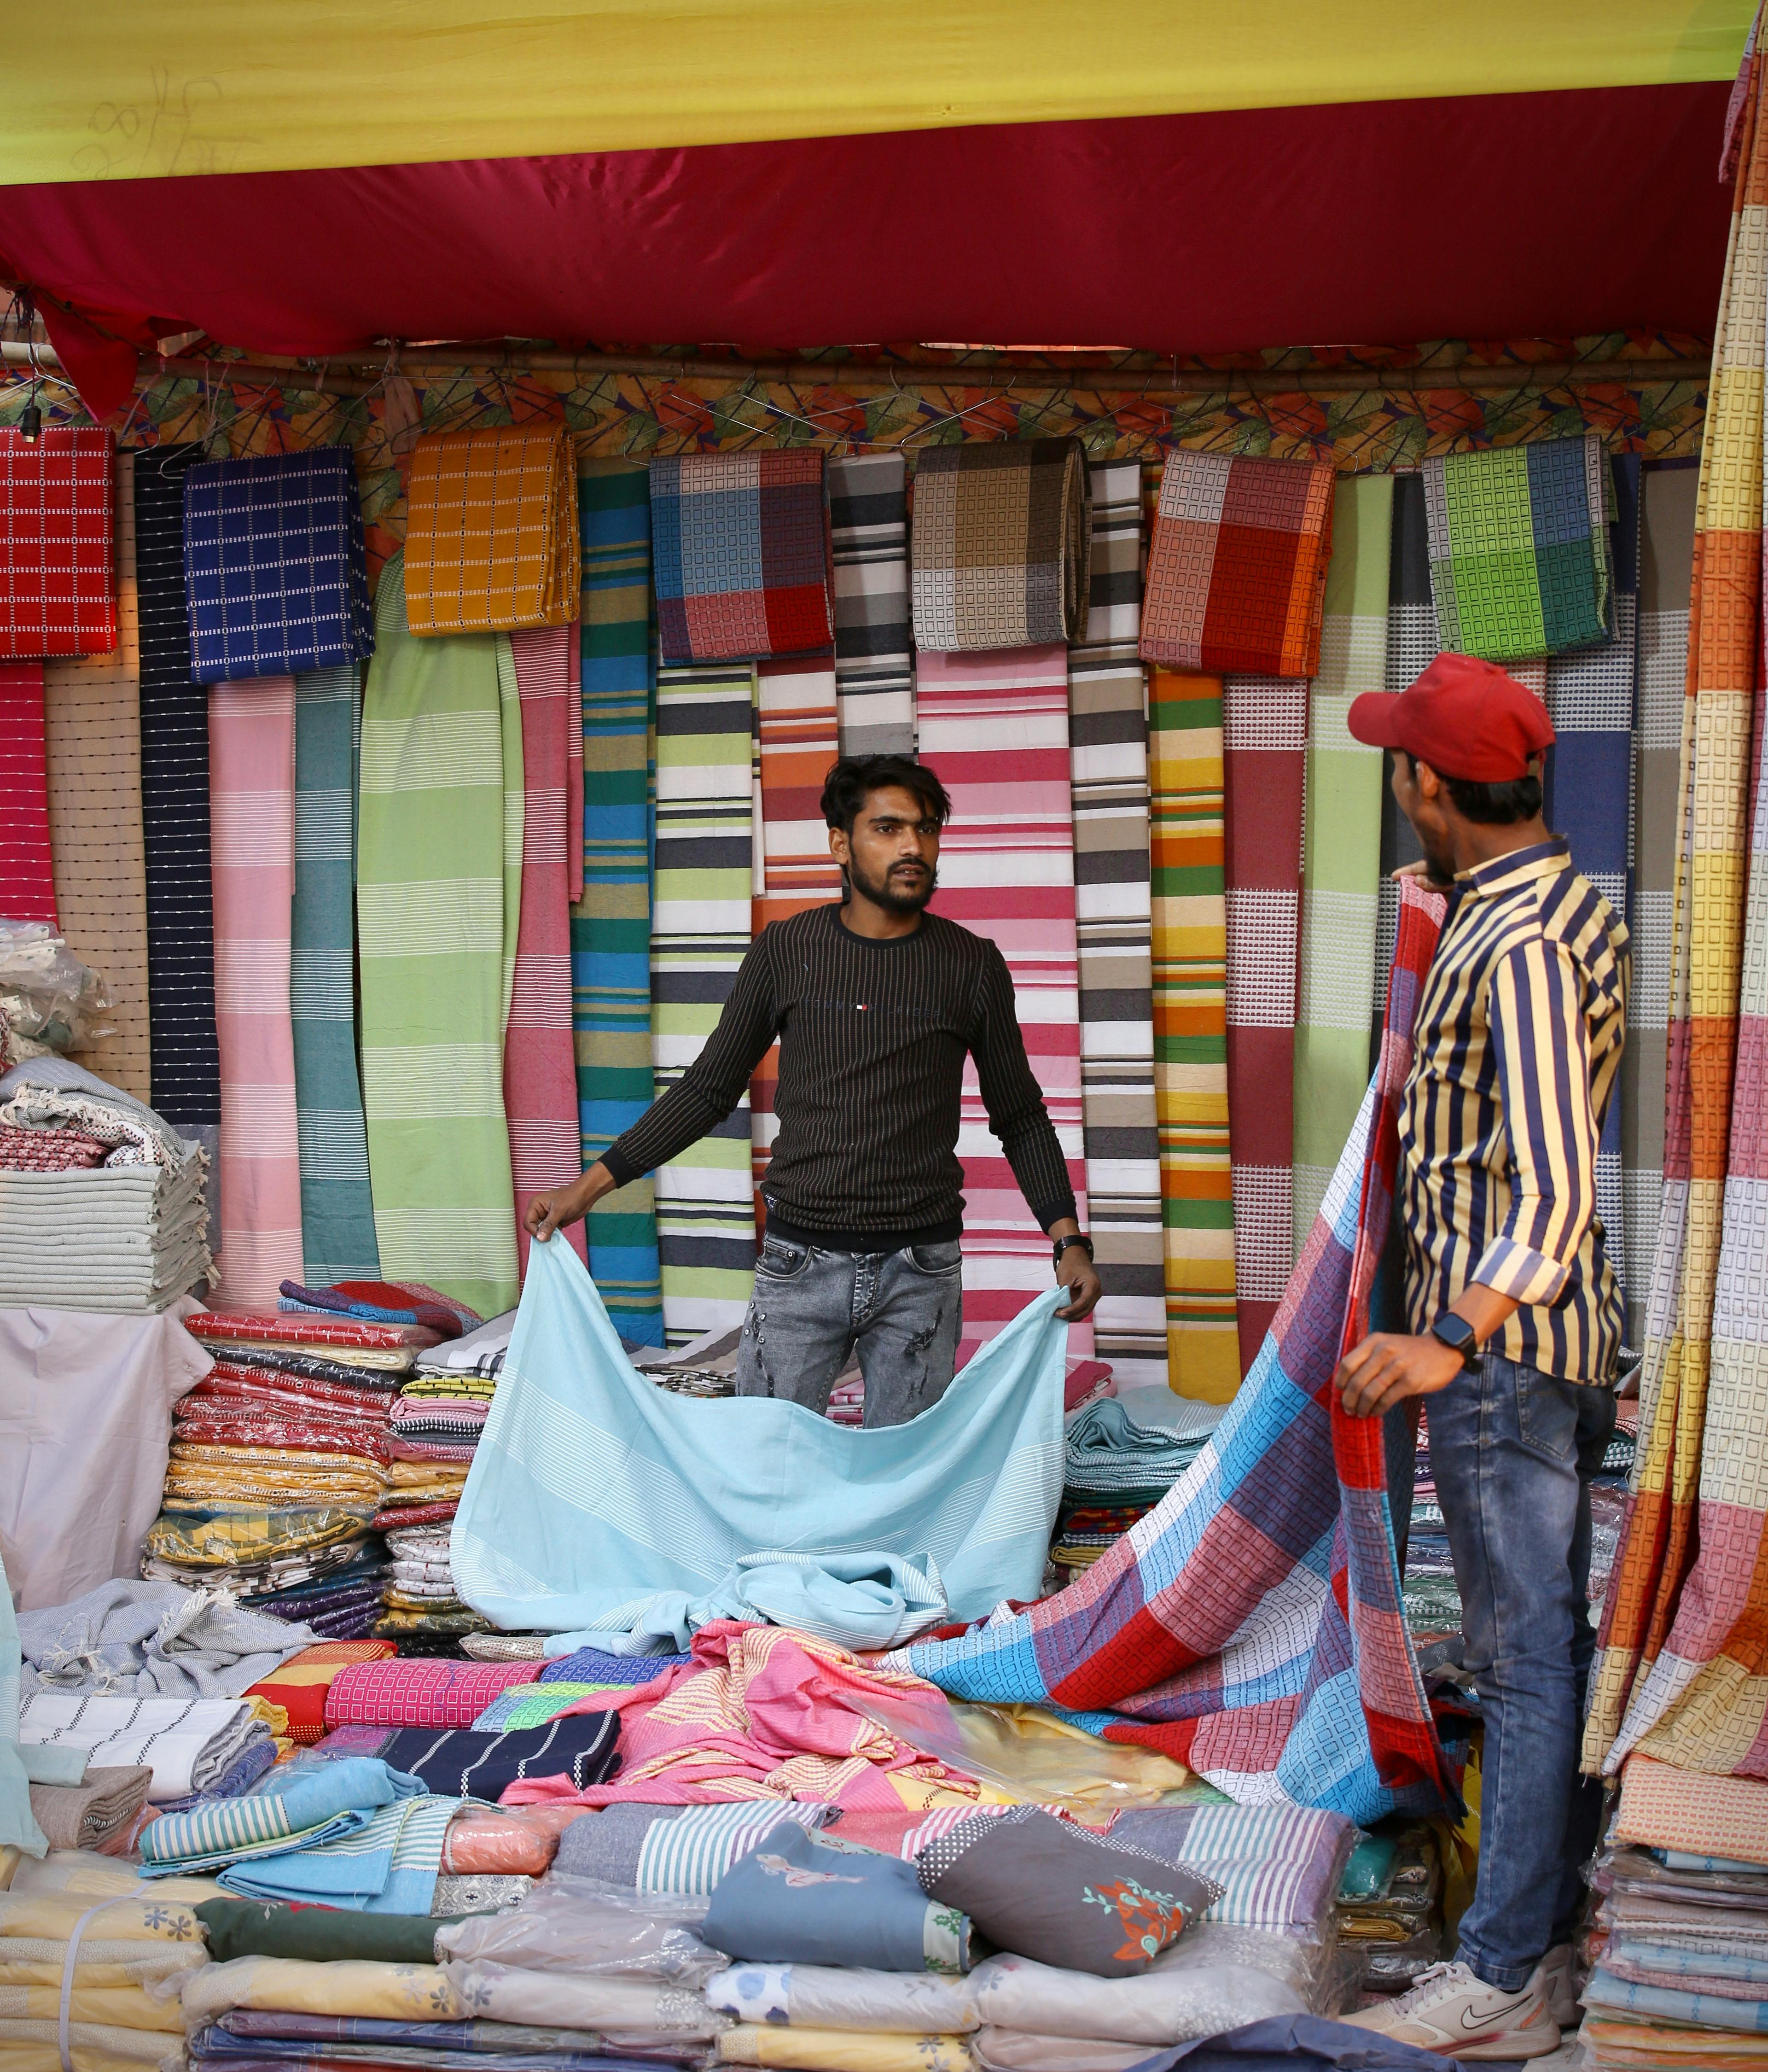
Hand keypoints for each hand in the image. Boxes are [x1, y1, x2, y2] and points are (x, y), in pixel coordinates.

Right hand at [525, 1162, 613, 1241]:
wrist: (586, 1196)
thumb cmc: (572, 1197)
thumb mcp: (559, 1211)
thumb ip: (549, 1225)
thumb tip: (540, 1238)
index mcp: (535, 1204)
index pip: (528, 1222)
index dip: (534, 1231)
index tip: (543, 1236)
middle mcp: (538, 1211)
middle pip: (533, 1228)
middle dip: (540, 1234)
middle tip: (549, 1238)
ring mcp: (546, 1217)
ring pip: (541, 1231)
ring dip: (547, 1236)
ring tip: (555, 1237)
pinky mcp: (554, 1222)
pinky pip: (549, 1232)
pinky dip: (553, 1236)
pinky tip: (558, 1237)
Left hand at [1054, 1246, 1102, 1321]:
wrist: (1075, 1255)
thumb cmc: (1071, 1262)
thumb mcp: (1065, 1277)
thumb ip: (1063, 1293)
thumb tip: (1059, 1307)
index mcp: (1093, 1284)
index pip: (1083, 1302)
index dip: (1071, 1310)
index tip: (1060, 1313)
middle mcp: (1097, 1291)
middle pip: (1086, 1309)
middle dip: (1071, 1315)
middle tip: (1058, 1315)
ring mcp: (1094, 1294)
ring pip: (1085, 1311)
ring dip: (1073, 1314)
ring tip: (1059, 1314)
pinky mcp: (1090, 1296)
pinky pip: (1083, 1307)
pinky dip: (1074, 1311)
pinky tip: (1064, 1311)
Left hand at [1335, 1331, 1464, 1417]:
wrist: (1443, 1349)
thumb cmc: (1409, 1351)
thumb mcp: (1386, 1344)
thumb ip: (1368, 1358)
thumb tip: (1347, 1384)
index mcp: (1374, 1341)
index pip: (1347, 1364)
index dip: (1341, 1382)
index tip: (1340, 1392)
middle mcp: (1384, 1351)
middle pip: (1357, 1381)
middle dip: (1349, 1400)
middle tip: (1348, 1409)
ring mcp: (1398, 1366)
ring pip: (1370, 1392)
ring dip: (1362, 1407)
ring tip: (1361, 1413)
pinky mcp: (1411, 1381)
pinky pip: (1387, 1399)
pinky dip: (1378, 1409)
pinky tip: (1376, 1412)